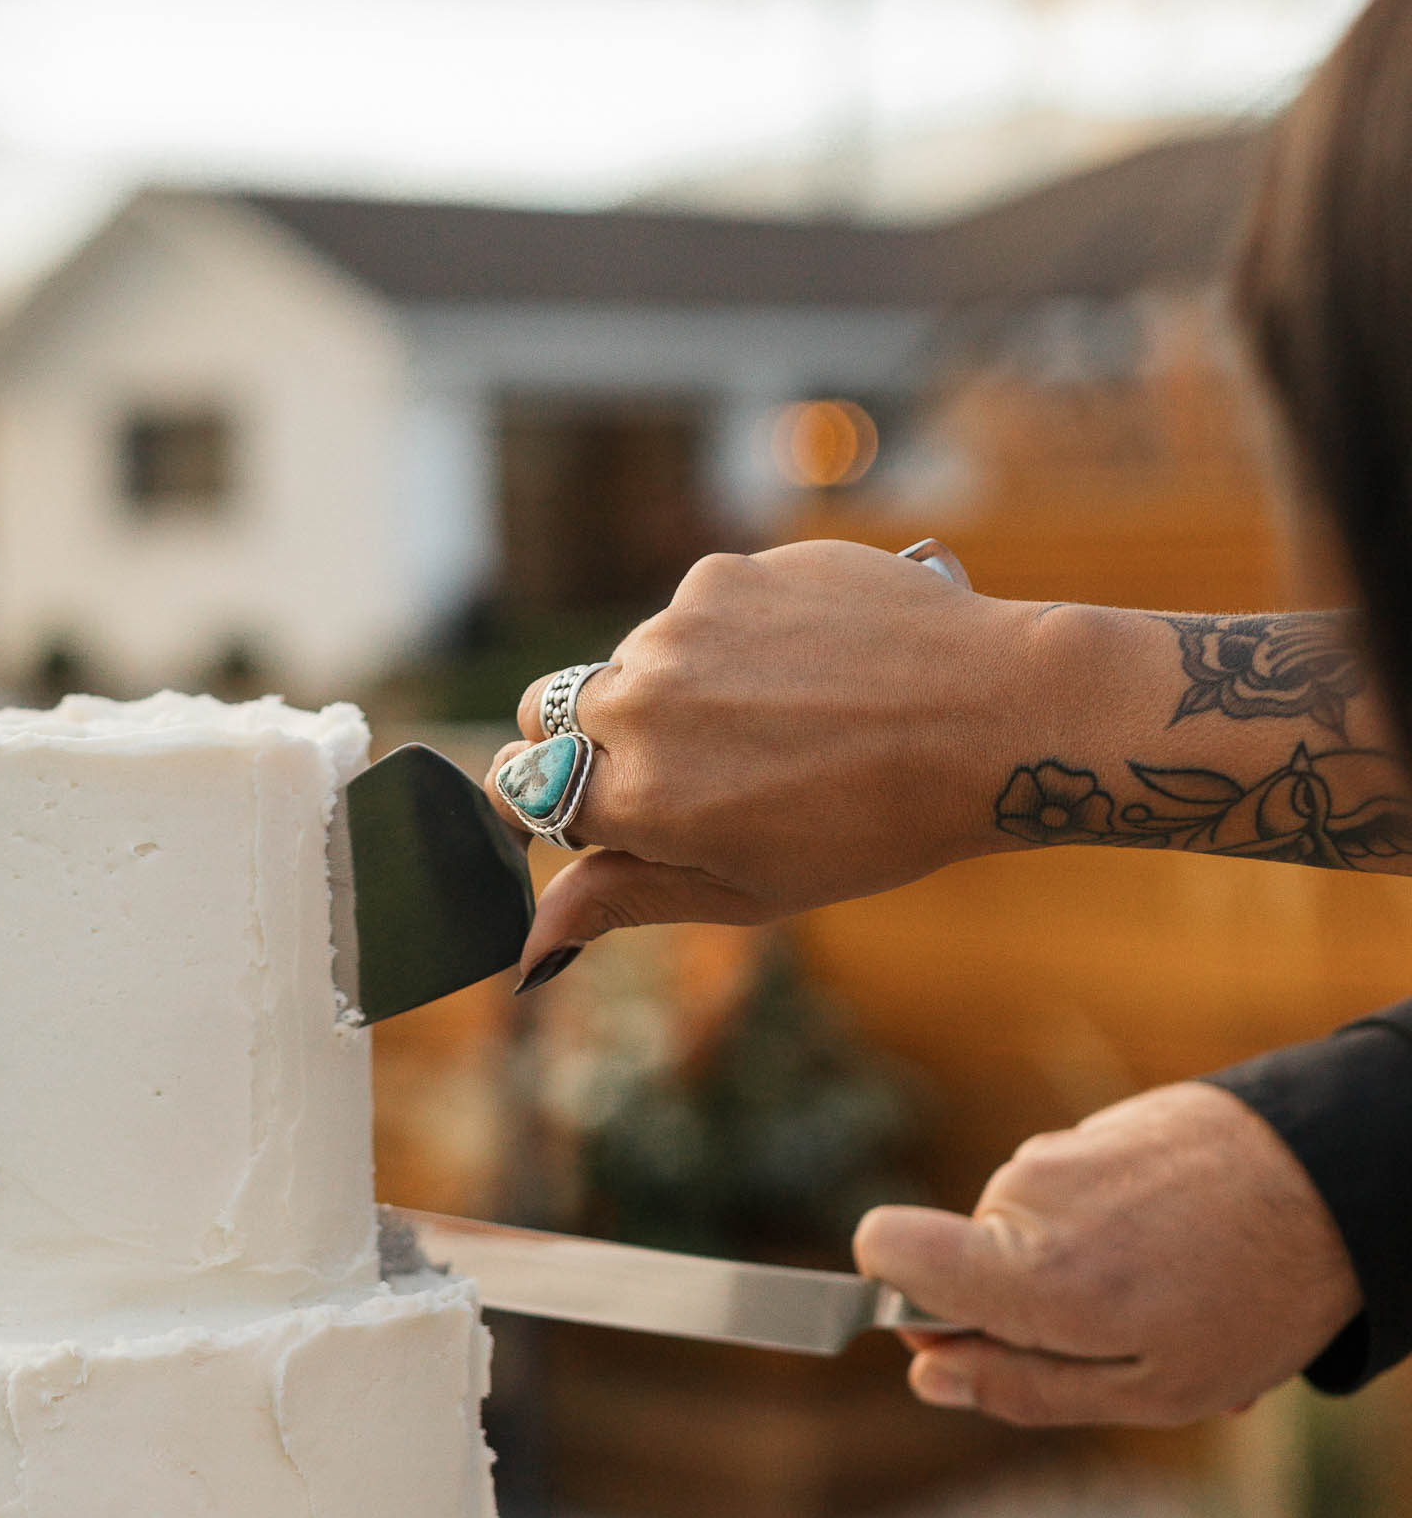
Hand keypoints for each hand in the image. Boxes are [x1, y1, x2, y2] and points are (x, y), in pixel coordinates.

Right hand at [494, 540, 1061, 971]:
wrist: (991, 717)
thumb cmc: (874, 826)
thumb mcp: (747, 889)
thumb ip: (626, 898)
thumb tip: (529, 943)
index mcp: (634, 795)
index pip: (525, 784)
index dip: (567, 798)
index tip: (611, 803)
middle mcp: (639, 701)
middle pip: (557, 712)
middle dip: (599, 739)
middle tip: (701, 766)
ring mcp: (681, 626)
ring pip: (636, 658)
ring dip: (679, 686)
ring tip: (784, 719)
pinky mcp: (727, 574)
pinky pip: (697, 609)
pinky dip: (735, 636)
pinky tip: (811, 668)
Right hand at [856, 1079, 1361, 1426]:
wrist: (1336, 1182)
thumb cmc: (1250, 1302)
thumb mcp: (1149, 1390)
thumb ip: (1023, 1388)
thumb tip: (927, 1377)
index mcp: (1027, 1270)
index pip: (884, 1249)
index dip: (900, 1298)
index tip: (965, 1333)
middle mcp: (1027, 1195)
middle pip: (971, 1259)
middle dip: (1030, 1309)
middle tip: (1135, 1343)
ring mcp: (1063, 1150)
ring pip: (1032, 1233)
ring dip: (1086, 1276)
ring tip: (1182, 1299)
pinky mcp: (1100, 1126)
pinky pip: (1077, 1197)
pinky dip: (1119, 1234)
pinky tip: (1194, 1254)